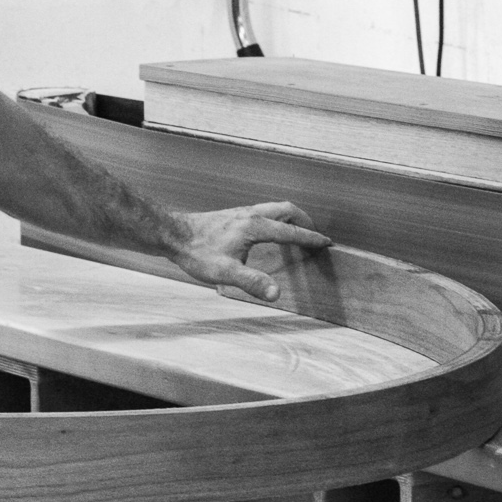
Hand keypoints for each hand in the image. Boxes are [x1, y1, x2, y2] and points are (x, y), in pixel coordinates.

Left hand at [170, 202, 330, 300]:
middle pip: (287, 210)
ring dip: (291, 217)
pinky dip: (277, 217)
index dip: (310, 238)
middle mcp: (252, 214)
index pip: (291, 231)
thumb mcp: (226, 273)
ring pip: (276, 207)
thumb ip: (252, 282)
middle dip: (305, 221)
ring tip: (297, 231)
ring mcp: (243, 212)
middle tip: (315, 235)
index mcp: (255, 227)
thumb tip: (276, 294)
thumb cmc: (198, 253)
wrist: (174, 234)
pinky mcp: (234, 215)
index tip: (326, 242)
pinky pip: (264, 211)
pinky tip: (269, 231)